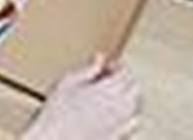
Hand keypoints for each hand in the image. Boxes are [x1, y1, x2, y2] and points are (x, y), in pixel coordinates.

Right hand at [22, 55, 140, 139]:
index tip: (108, 64)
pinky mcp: (116, 136)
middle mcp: (119, 106)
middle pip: (135, 88)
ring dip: (128, 95)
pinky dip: (129, 115)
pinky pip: (132, 123)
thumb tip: (99, 59)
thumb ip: (88, 69)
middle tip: (111, 76)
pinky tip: (117, 113)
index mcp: (109, 89)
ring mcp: (119, 123)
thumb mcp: (68, 82)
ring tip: (113, 93)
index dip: (118, 65)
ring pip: (135, 105)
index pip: (125, 72)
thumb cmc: (57, 113)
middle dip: (126, 79)